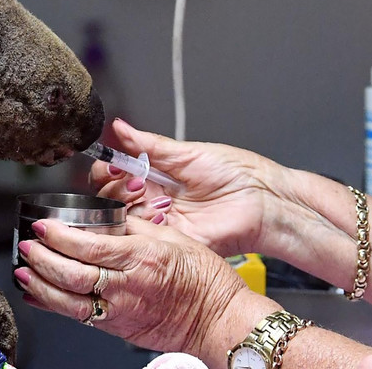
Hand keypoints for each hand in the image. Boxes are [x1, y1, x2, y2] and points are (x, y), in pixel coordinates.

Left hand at [14, 216, 253, 357]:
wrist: (220, 320)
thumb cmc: (205, 280)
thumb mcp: (174, 238)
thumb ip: (137, 228)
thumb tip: (109, 219)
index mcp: (141, 258)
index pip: (89, 246)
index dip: (59, 236)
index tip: (44, 225)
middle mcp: (127, 286)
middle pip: (72, 275)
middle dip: (42, 259)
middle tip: (27, 245)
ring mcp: (121, 311)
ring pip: (69, 301)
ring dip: (40, 285)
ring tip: (24, 270)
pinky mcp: (119, 328)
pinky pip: (79, 317)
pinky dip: (54, 305)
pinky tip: (39, 295)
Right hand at [91, 119, 282, 256]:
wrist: (263, 200)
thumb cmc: (237, 173)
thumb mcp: (187, 153)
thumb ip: (149, 144)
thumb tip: (120, 127)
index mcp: (155, 175)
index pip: (114, 174)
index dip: (108, 170)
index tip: (116, 165)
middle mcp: (153, 199)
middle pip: (110, 198)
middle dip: (117, 188)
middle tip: (138, 181)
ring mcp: (161, 222)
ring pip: (122, 219)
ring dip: (131, 206)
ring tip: (155, 197)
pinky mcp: (171, 242)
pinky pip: (144, 239)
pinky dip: (147, 226)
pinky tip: (162, 215)